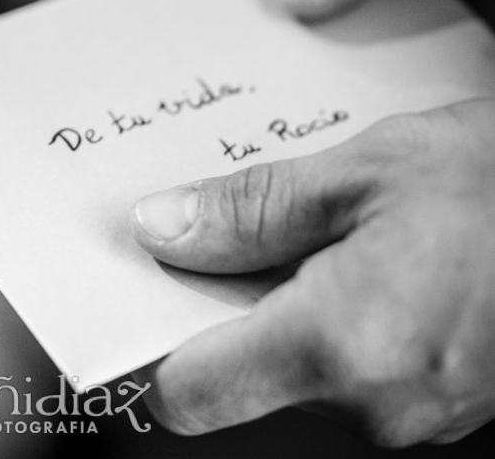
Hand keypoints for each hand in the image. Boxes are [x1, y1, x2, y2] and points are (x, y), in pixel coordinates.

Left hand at [130, 98, 494, 444]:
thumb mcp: (367, 171)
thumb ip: (250, 210)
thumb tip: (161, 229)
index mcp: (343, 345)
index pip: (190, 395)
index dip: (155, 349)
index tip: (147, 297)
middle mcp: (374, 404)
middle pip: (240, 379)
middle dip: (223, 315)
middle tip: (229, 236)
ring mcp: (414, 418)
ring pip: (295, 376)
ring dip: (283, 314)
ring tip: (313, 239)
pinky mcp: (442, 408)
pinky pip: (350, 376)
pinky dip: (334, 327)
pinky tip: (360, 265)